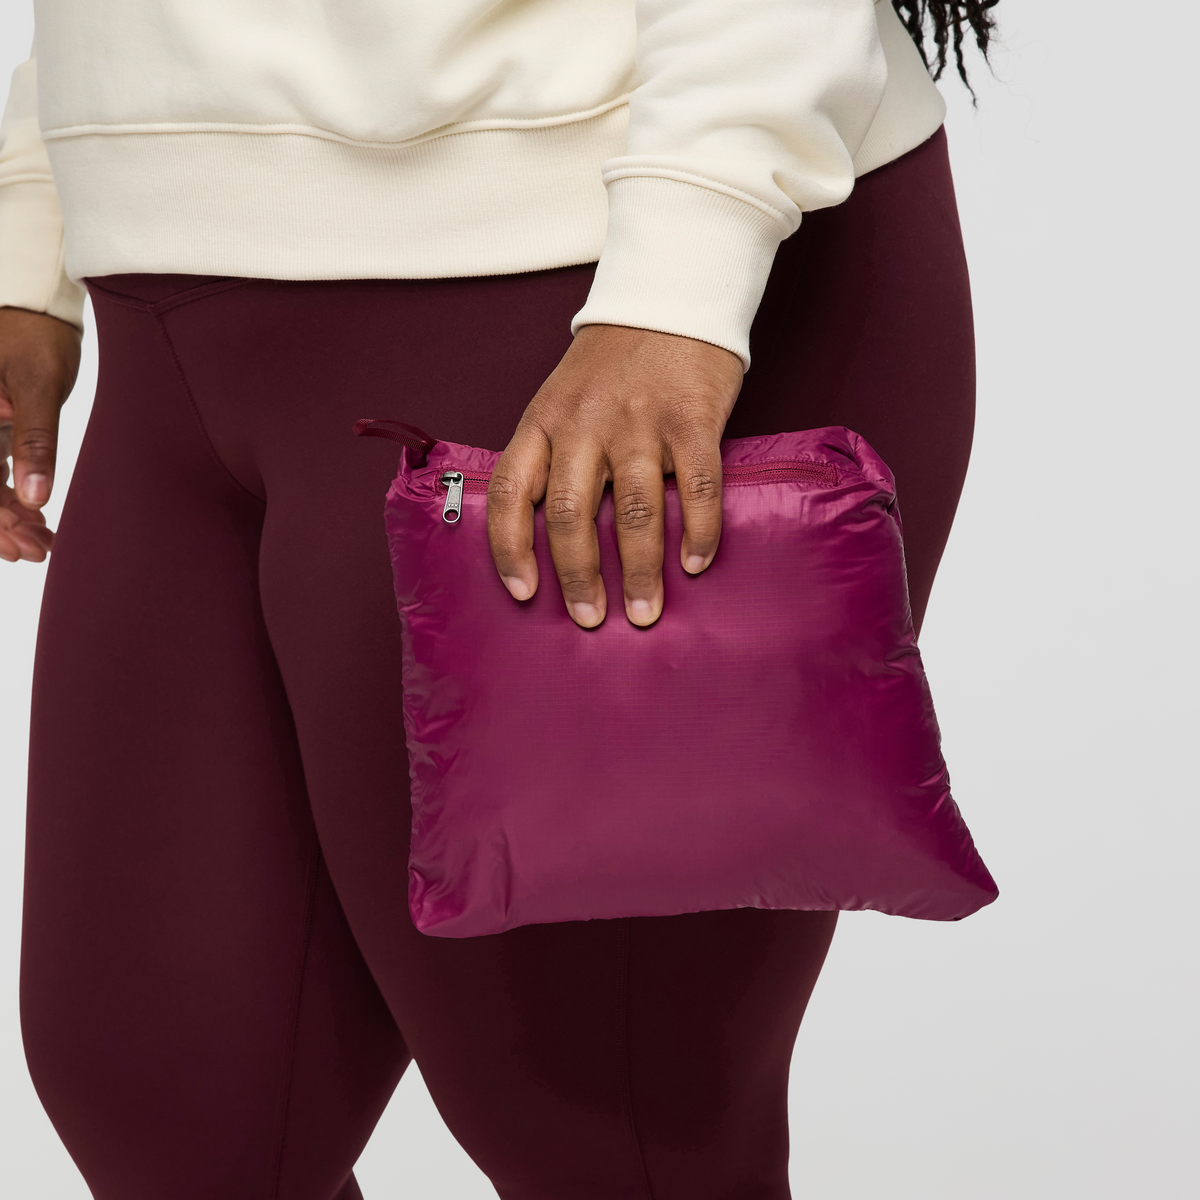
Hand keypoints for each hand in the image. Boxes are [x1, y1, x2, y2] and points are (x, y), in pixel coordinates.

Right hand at [0, 307, 81, 562]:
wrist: (38, 303)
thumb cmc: (37, 333)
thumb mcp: (38, 384)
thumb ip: (35, 440)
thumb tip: (33, 498)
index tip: (17, 544)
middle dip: (0, 523)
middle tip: (36, 551)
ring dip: (9, 514)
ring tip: (42, 543)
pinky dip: (14, 494)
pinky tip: (37, 517)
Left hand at [488, 324, 742, 627]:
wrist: (667, 298)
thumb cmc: (611, 365)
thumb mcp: (560, 401)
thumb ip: (554, 458)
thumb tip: (553, 542)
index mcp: (543, 421)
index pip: (510, 490)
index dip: (508, 547)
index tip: (522, 592)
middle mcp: (585, 423)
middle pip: (570, 513)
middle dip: (579, 576)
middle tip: (590, 619)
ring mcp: (639, 421)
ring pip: (634, 510)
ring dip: (640, 569)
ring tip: (645, 610)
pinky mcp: (692, 418)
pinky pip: (696, 486)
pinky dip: (698, 532)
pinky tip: (696, 564)